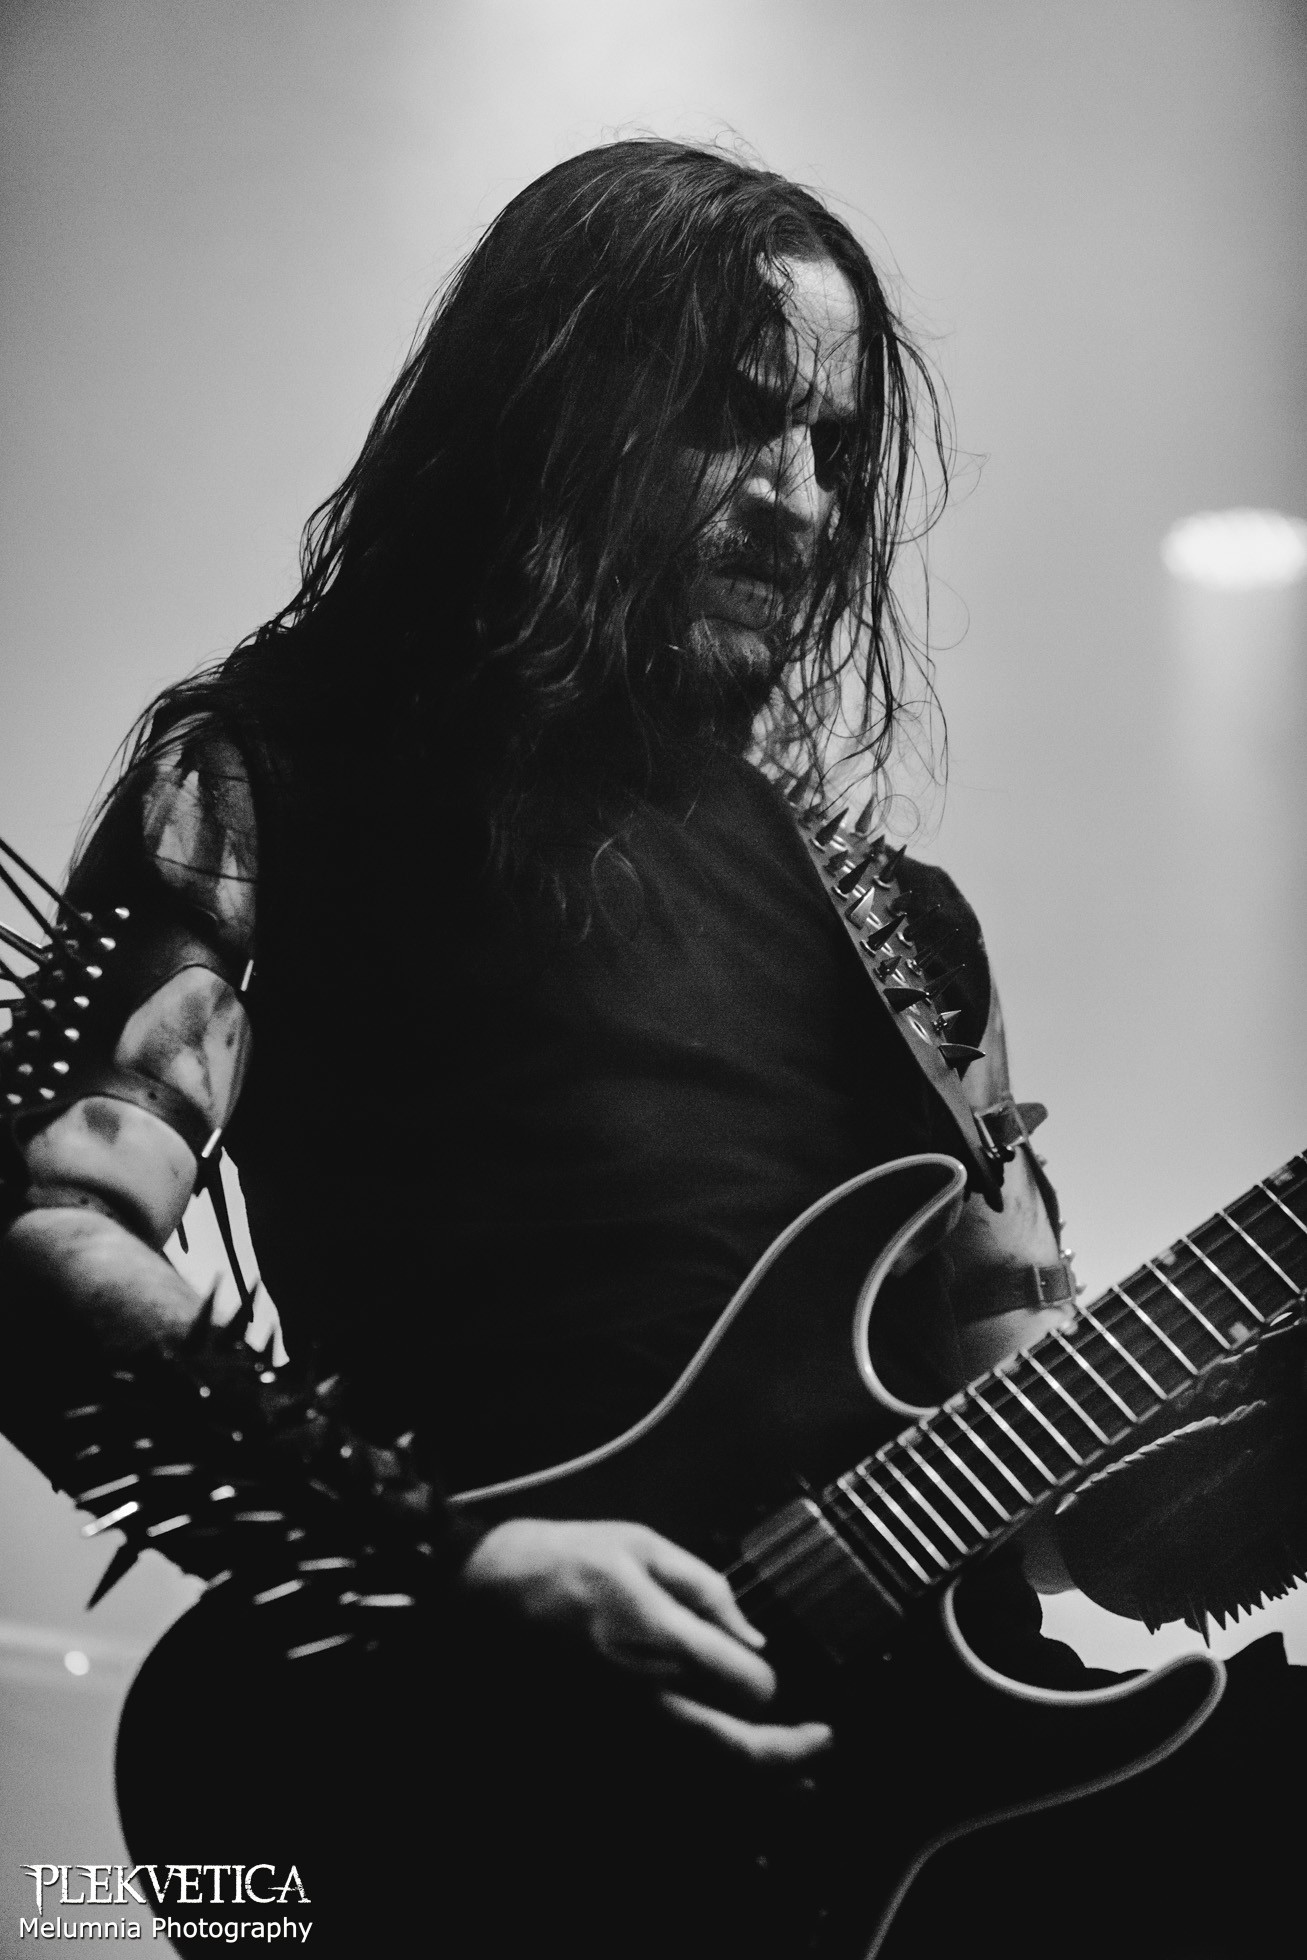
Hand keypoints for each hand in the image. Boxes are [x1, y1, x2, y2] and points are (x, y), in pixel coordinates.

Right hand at [459, 1516, 832, 1766]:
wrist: (475, 1595)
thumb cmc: (560, 1560)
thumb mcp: (640, 1543)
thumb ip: (705, 1587)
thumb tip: (750, 1633)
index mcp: (661, 1640)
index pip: (749, 1686)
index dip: (767, 1682)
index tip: (763, 1671)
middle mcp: (646, 1699)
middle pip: (736, 1753)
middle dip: (790, 1757)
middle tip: (821, 1747)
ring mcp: (618, 1732)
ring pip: (702, 1781)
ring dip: (755, 1786)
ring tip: (793, 1782)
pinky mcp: (593, 1748)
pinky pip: (661, 1784)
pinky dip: (702, 1790)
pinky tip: (721, 1778)